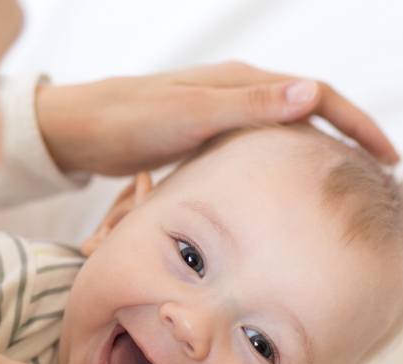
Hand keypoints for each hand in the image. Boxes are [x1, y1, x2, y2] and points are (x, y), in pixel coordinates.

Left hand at [35, 61, 398, 176]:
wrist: (88, 128)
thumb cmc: (132, 119)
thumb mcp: (191, 113)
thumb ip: (248, 105)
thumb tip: (313, 93)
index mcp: (242, 84)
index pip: (317, 96)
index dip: (357, 124)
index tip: (387, 156)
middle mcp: (237, 94)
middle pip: (307, 111)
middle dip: (345, 137)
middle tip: (374, 173)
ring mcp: (221, 114)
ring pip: (282, 131)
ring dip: (314, 151)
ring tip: (338, 180)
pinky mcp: (205, 134)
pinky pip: (254, 146)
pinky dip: (279, 161)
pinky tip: (281, 181)